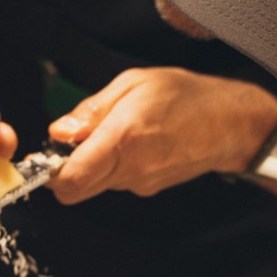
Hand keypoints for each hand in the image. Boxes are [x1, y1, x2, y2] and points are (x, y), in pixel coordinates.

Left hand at [47, 67, 276, 203]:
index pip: (70, 179)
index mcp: (124, 138)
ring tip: (110, 135)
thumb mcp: (133, 84)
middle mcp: (131, 168)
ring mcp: (141, 183)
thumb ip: (91, 110)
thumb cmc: (186, 96)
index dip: (48, 171)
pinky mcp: (148, 188)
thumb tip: (59, 131)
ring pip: (95, 186)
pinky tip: (130, 144)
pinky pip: (116, 182)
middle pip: (75, 192)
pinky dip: (112, 167)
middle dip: (64, 171)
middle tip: (73, 143)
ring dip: (90, 166)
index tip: (46, 154)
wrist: (231, 123)